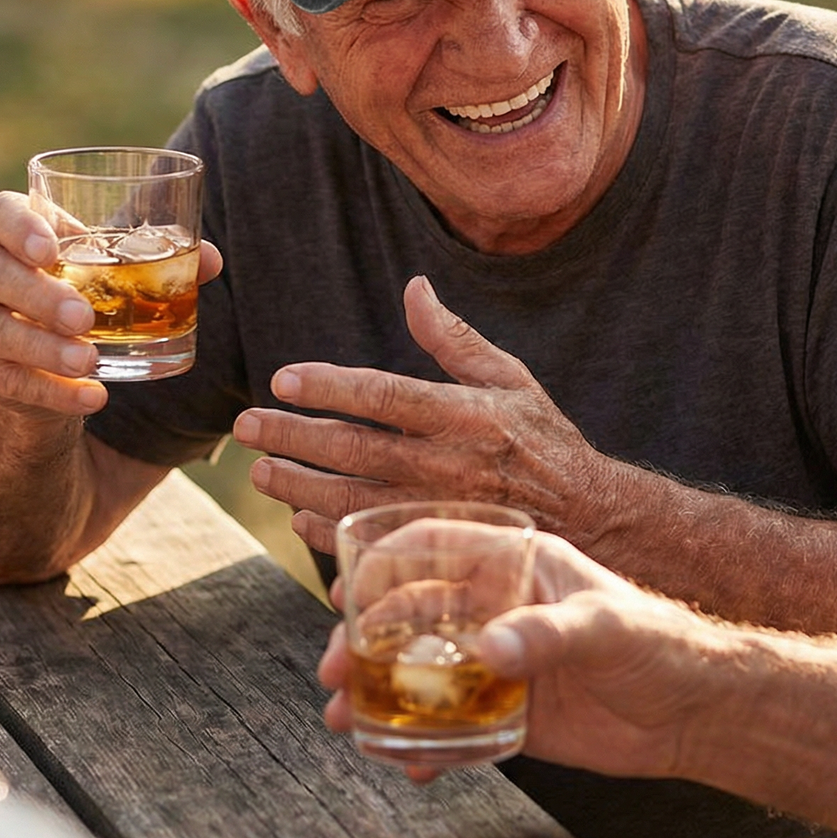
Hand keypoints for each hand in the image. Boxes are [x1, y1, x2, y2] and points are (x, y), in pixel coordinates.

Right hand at [0, 191, 221, 418]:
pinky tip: (92, 397)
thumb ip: (158, 260)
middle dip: (38, 295)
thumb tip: (210, 259)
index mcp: (14, 234)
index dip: (19, 226)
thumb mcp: (111, 272)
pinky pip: (6, 382)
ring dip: (43, 349)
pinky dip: (53, 393)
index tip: (51, 250)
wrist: (38, 360)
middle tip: (84, 317)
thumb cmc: (81, 293)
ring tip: (89, 360)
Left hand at [233, 275, 608, 553]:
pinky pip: (372, 545)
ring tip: (260, 471)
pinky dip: (330, 535)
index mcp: (465, 414)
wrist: (591, 518)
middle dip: (292, 437)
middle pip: (354, 450)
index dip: (329, 386)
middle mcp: (449, 464)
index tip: (282, 378)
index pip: (384, 395)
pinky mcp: (439, 551)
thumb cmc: (544, 440)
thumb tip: (414, 286)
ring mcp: (441, 513)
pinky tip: (299, 519)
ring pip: (352, 502)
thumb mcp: (510, 377)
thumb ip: (454, 337)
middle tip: (245, 426)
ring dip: (299, 487)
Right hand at [318, 531, 719, 781]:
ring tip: (342, 719)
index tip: (344, 592)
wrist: (698, 712)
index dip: (384, 563)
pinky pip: (453, 726)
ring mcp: (499, 662)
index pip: (435, 547)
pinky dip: (424, 744)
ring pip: (421, 671)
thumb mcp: (605, 627)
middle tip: (330, 669)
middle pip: (412, 614)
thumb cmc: (661, 643)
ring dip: (378, 692)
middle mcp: (497, 607)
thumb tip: (484, 654)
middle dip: (364, 639)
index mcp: (516, 565)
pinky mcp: (508, 713)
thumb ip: (546, 635)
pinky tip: (403, 763)